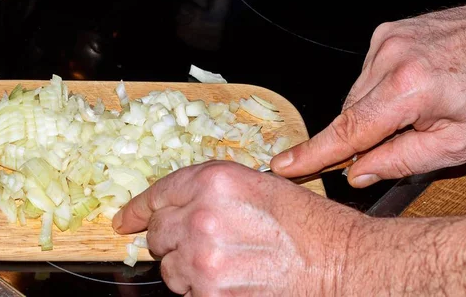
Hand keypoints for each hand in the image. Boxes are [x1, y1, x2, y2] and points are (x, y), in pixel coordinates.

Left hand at [112, 160, 362, 295]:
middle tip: (200, 243)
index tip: (125, 221)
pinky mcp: (208, 291)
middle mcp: (201, 215)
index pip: (157, 193)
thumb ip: (208, 190)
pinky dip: (198, 288)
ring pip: (168, 266)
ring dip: (185, 266)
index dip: (138, 209)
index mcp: (213, 180)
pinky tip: (227, 279)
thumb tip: (175, 206)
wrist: (340, 263)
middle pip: (158, 233)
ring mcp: (202, 256)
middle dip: (172, 239)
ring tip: (223, 262)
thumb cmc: (307, 224)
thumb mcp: (257, 185)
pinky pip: (185, 291)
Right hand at [271, 3, 465, 187]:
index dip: (313, 153)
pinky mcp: (385, 34)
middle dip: (364, 133)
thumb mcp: (459, 142)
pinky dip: (379, 87)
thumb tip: (358, 173)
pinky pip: (366, 73)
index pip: (347, 131)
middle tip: (398, 135)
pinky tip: (407, 86)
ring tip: (414, 105)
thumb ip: (403, 161)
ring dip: (374, 109)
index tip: (284, 164)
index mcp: (408, 89)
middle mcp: (390, 59)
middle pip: (350, 113)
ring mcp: (385, 42)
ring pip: (356, 94)